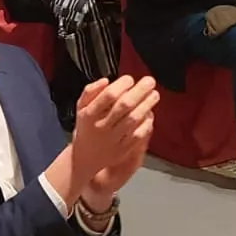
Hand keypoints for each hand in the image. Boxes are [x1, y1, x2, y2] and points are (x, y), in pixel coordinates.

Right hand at [67, 77, 159, 193]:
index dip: (121, 85)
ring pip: (133, 119)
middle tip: (150, 82)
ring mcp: (112, 139)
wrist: (85, 157)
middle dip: (139, 91)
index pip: (108, 95)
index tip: (130, 79)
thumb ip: (90, 91)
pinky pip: (138, 135)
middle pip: (124, 105)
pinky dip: (146, 123)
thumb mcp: (80, 107)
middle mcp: (101, 126)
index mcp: (89, 114)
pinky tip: (150, 114)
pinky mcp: (122, 149)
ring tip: (154, 95)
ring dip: (146, 105)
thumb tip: (105, 81)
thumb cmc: (86, 127)